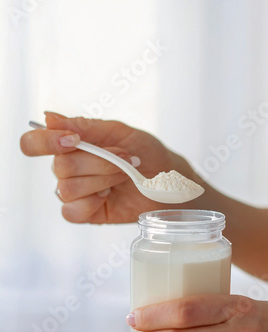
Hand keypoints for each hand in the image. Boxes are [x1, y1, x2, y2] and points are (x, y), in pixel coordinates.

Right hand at [20, 112, 193, 223]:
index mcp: (70, 145)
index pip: (34, 143)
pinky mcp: (85, 213)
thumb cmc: (147, 154)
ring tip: (123, 176)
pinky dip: (92, 203)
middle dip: (99, 161)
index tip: (74, 140)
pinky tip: (108, 196)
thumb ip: (86, 126)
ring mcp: (75, 193)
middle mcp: (67, 168)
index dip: (44, 142)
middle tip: (125, 158)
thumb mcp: (121, 132)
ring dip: (102, 180)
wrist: (169, 181)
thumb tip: (49, 117)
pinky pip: (72, 211)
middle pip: (60, 166)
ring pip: (68, 188)